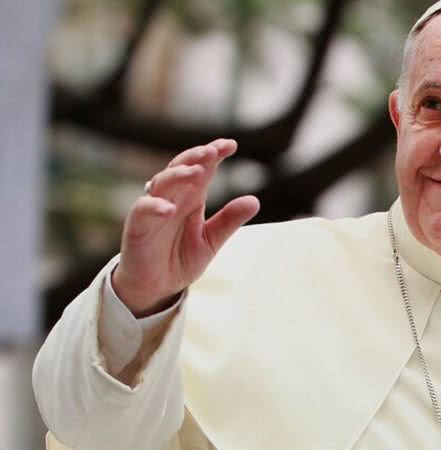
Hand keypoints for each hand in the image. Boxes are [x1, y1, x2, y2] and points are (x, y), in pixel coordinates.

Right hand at [112, 139, 259, 316]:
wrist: (155, 288)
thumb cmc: (179, 259)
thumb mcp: (211, 241)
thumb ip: (229, 221)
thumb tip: (255, 201)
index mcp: (191, 198)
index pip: (202, 169)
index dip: (214, 154)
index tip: (231, 145)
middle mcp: (172, 198)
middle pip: (180, 168)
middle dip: (196, 157)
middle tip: (212, 151)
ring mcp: (153, 210)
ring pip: (161, 183)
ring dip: (177, 176)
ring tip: (196, 172)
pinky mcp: (137, 227)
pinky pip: (142, 211)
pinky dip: (154, 207)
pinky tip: (169, 209)